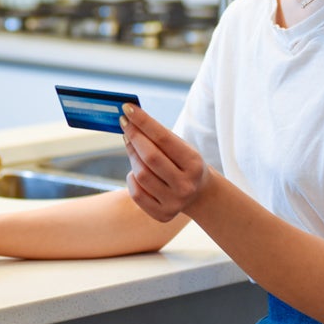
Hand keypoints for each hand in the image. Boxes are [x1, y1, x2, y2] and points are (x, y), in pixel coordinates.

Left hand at [120, 103, 211, 222]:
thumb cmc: (184, 163)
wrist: (199, 194)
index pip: (164, 138)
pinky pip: (136, 193)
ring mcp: (174, 202)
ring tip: (132, 146)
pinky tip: (137, 172)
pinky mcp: (162, 215)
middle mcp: (186, 185)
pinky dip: (132, 178)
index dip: (143, 122)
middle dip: (134, 136)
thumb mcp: (182, 147)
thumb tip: (131, 119)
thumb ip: (159, 136)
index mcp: (194, 163)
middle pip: (150, 157)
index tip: (127, 108)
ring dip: (132, 156)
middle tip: (124, 123)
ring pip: (140, 175)